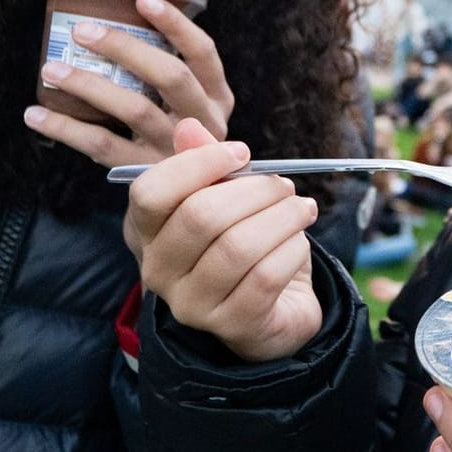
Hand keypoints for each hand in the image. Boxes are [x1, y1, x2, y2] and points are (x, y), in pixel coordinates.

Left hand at [26, 0, 234, 166]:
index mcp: (218, 98)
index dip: (175, 24)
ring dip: (88, 84)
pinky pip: (102, 146)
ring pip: (134, 109)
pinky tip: (35, 115)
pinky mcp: (146, 175)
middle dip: (125, 46)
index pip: (203, 52)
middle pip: (170, 76)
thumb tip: (121, 18)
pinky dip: (65, 128)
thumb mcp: (190, 108)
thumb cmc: (178, 140)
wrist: (182, 207)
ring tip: (51, 69)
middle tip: (82, 30)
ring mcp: (177, 152)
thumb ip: (170, 74)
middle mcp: (205, 123)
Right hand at [124, 119, 321, 362]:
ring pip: (238, 247)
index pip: (151, 193)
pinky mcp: (231, 326)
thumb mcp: (226, 201)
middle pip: (200, 216)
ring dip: (281, 219)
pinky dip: (291, 251)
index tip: (242, 154)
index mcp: (149, 233)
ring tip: (301, 210)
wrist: (274, 314)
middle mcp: (159, 271)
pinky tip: (300, 242)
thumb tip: (188, 126)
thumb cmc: (246, 246)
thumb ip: (206, 164)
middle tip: (284, 186)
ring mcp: (191, 304)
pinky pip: (266, 277)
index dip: (199, 164)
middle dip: (254, 191)